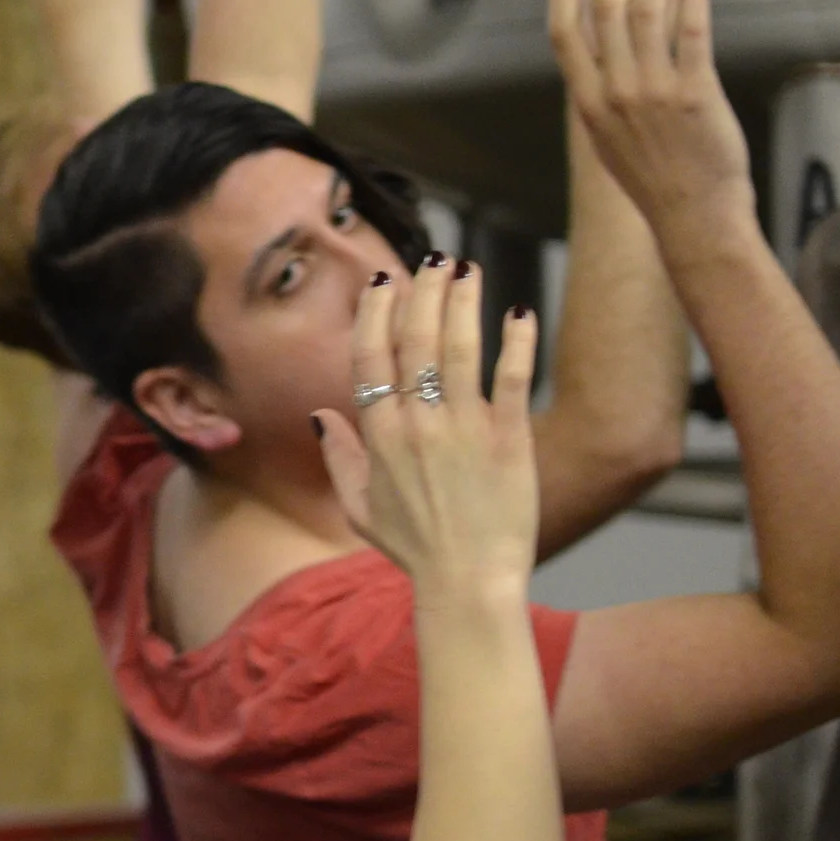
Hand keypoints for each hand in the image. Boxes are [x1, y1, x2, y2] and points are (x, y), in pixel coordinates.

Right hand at [316, 261, 539, 606]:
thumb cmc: (413, 549)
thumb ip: (338, 457)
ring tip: (466, 268)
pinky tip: (518, 312)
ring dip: (463, 301)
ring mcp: (465, 429)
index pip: (372, 356)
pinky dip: (517, 342)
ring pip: (461, 348)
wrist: (468, 581)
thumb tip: (320, 414)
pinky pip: (512, 378)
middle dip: (422, 292)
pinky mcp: (509, 438)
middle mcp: (419, 424)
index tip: (383, 282)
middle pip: (417, 339)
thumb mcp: (359, 507)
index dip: (376, 312)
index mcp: (380, 436)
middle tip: (433, 259)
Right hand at [549, 0, 750, 237]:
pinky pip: (692, 30)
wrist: (692, 216)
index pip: (564, 36)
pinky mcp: (696, 92)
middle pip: (606, 12)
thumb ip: (600, 98)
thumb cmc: (655, 180)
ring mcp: (655, 93)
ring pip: (648, 13)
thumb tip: (598, 60)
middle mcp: (616, 96)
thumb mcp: (609, 140)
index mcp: (589, 106)